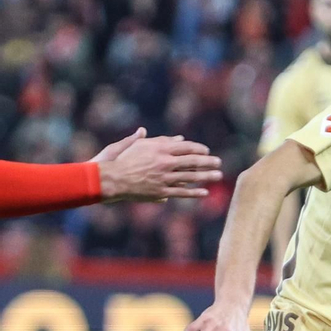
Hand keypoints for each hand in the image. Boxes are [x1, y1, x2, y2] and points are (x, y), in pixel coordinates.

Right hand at [96, 129, 222, 202]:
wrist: (111, 178)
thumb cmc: (123, 159)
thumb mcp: (139, 145)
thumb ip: (159, 141)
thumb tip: (177, 138)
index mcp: (159, 149)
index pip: (186, 147)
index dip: (199, 149)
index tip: (207, 151)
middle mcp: (164, 162)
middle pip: (192, 161)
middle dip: (208, 162)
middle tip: (219, 162)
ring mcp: (163, 178)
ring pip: (190, 177)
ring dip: (206, 176)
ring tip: (218, 176)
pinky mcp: (161, 191)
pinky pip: (182, 192)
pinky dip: (194, 192)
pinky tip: (205, 192)